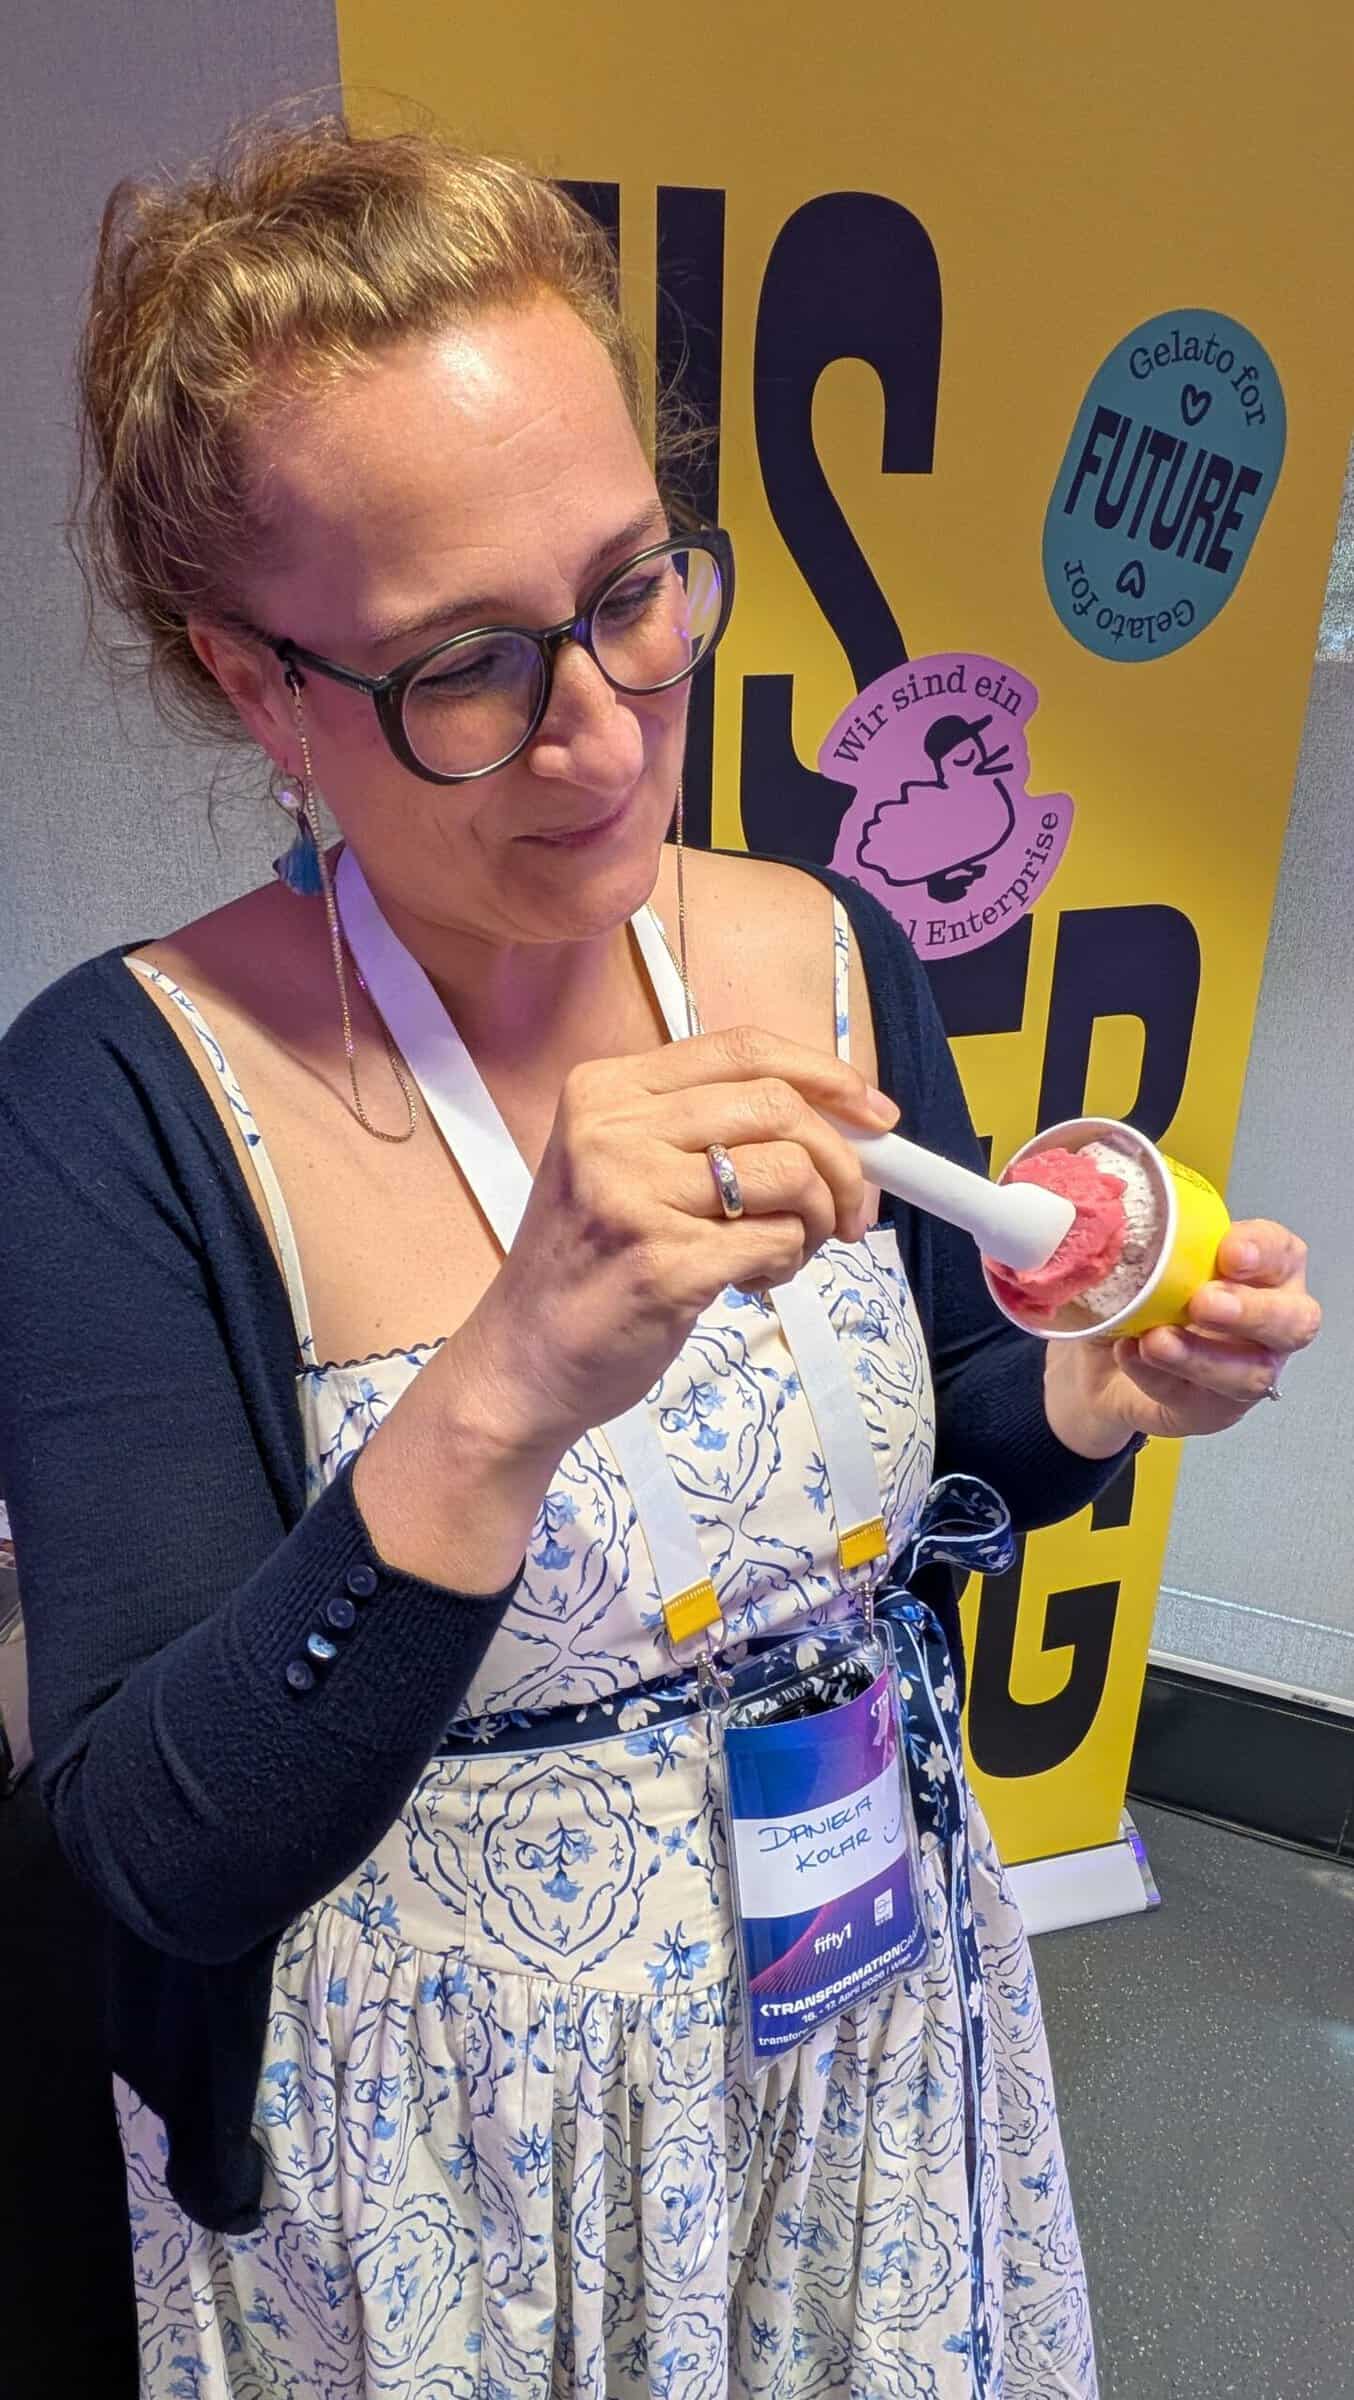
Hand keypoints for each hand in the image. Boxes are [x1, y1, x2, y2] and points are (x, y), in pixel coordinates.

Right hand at [465, 1025, 898, 1456]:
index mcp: (606, 1090)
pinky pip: (776, 1241)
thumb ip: (708, 1128)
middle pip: (778, 1107)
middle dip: (841, 1161)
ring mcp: (633, 1197)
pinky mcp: (663, 1264)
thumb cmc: (591, 1264)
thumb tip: (841, 1118)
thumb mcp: (624, 1166)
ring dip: (815, 1219)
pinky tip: (751, 1281)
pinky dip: (786, 1263)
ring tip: (785, 1250)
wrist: (525, 1359)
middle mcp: (612, 1131)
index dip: (825, 1075)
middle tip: (849, 1210)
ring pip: (790, 1173)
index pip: (743, 1050)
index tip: (874, 1114)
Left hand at [1045, 1220, 1320, 1451]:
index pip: (1283, 1253)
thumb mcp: (1142, 1261)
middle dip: (1252, 1311)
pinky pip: (1194, 1398)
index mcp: (1263, 1271)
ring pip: (1249, 1372)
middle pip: (1295, 1321)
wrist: (1102, 1364)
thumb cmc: (1143, 1296)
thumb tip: (1122, 1221)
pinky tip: (1128, 1354)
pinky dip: (1157, 1376)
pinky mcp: (1213, 1410)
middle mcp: (1271, 1323)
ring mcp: (1247, 1371)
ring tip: (1156, 1341)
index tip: (1229, 1251)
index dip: (1264, 1250)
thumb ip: (1150, 1241)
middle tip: (1204, 1302)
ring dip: (1202, 1356)